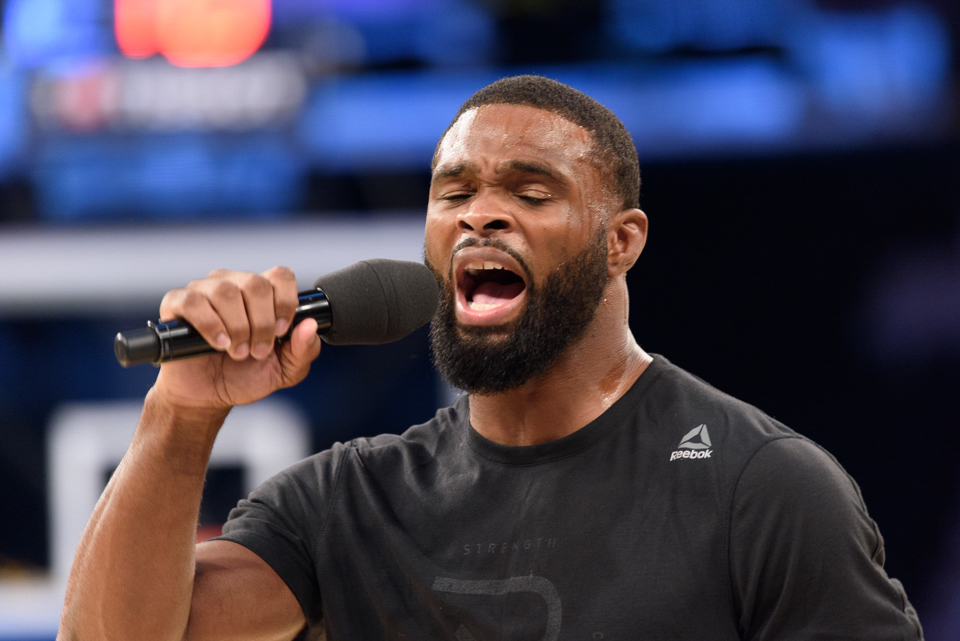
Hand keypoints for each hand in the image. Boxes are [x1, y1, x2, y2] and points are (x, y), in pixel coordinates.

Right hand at [153, 266, 321, 410]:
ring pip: (226, 291)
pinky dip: (209, 325)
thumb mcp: (285, 370)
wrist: (207, 396)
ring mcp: (204, 291)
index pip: (280, 275)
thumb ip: (304, 350)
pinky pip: (193, 302)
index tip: (281, 331)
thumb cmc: (244, 376)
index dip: (285, 302)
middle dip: (262, 323)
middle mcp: (233, 284)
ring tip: (236, 351)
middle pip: (255, 284)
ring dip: (237, 327)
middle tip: (257, 350)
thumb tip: (311, 325)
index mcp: (262, 294)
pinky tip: (217, 344)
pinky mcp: (177, 304)